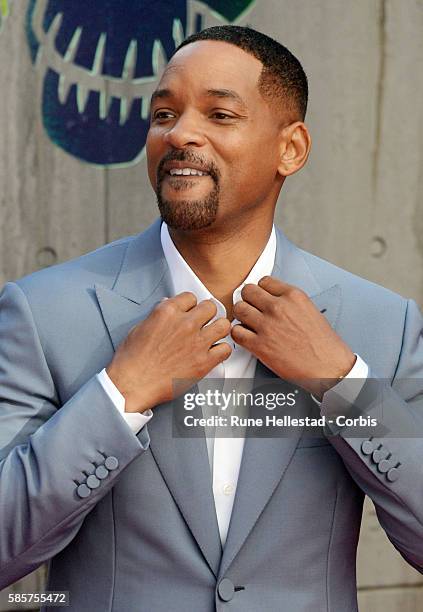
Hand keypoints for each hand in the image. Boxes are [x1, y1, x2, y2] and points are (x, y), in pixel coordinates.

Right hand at [106, 292, 231, 412]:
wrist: (132, 384)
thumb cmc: (132, 360)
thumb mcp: (140, 327)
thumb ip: (158, 316)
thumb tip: (167, 309)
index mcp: (168, 312)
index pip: (191, 297)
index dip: (190, 306)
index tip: (190, 313)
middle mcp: (185, 324)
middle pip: (211, 307)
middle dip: (207, 315)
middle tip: (203, 324)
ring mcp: (197, 342)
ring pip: (224, 325)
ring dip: (218, 330)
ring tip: (212, 337)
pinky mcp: (204, 362)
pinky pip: (226, 349)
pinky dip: (221, 351)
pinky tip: (213, 354)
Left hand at [231, 276, 355, 397]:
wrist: (328, 367)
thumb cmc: (323, 344)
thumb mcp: (310, 310)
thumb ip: (290, 302)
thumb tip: (274, 300)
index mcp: (293, 296)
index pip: (264, 281)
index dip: (261, 290)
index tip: (261, 297)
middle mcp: (278, 307)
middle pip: (248, 291)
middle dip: (248, 299)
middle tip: (251, 308)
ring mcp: (267, 325)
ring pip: (239, 309)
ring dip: (241, 316)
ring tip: (248, 323)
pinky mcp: (259, 345)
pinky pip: (236, 332)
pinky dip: (238, 334)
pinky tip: (247, 337)